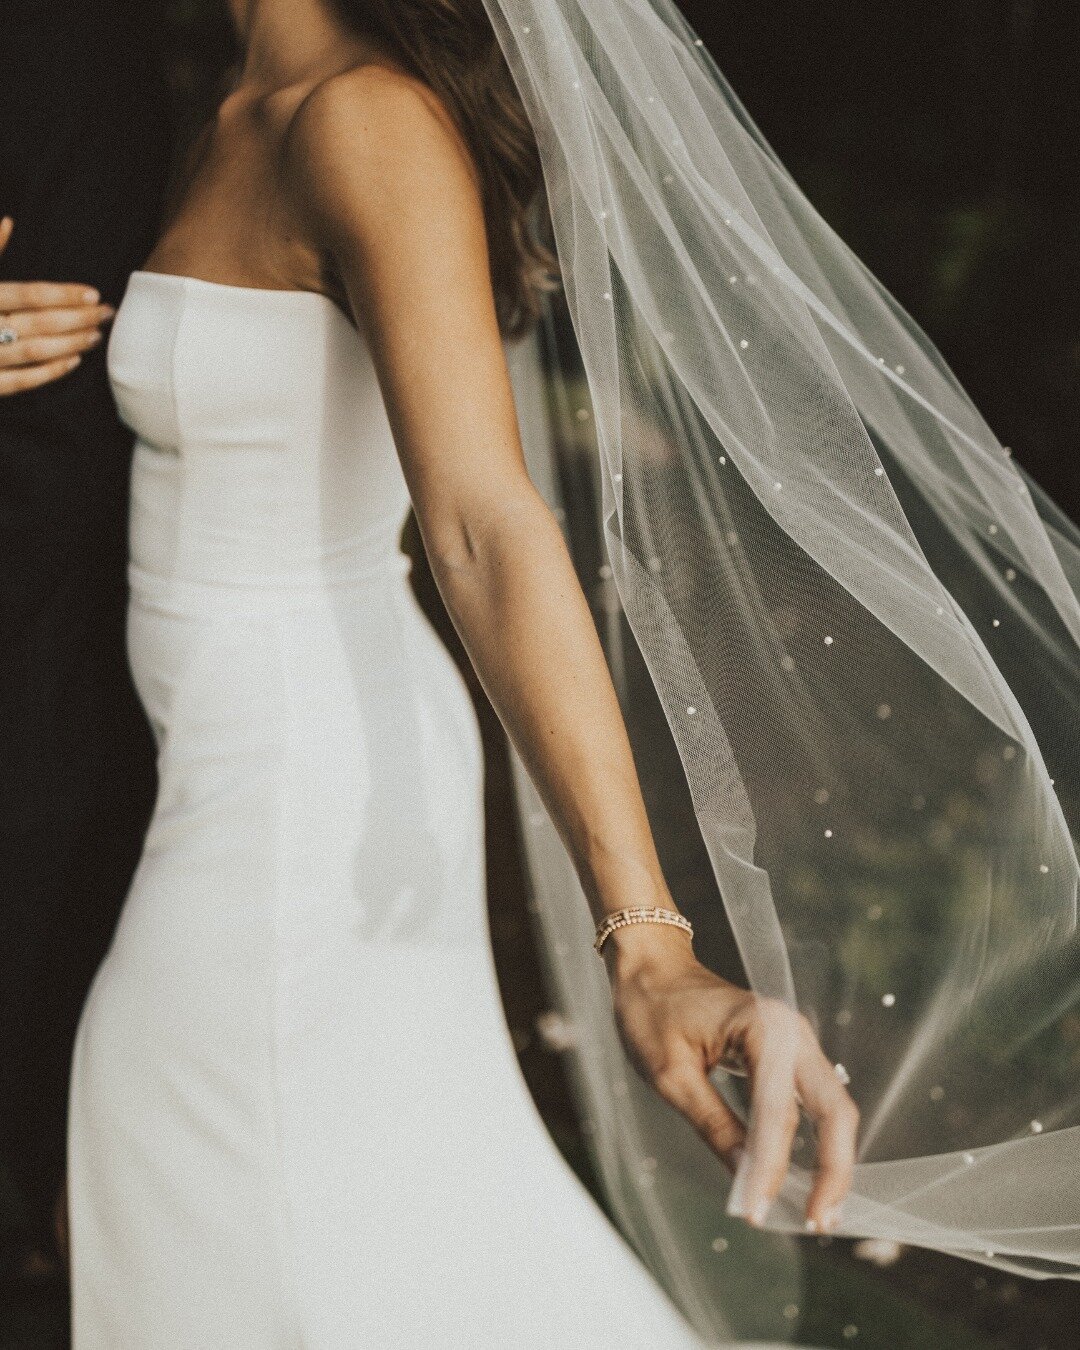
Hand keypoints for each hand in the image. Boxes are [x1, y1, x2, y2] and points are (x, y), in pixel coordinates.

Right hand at [0, 217, 115, 395]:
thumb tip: (8, 221)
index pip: (29, 294)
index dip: (63, 295)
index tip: (93, 293)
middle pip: (40, 322)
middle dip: (78, 318)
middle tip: (107, 314)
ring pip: (35, 351)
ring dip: (70, 343)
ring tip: (96, 335)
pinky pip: (21, 382)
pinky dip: (50, 372)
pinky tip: (74, 361)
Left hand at [605, 922, 857, 1232]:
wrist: (650, 965)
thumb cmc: (652, 1009)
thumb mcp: (670, 1073)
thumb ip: (713, 1124)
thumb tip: (746, 1179)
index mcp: (763, 1029)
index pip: (777, 1113)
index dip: (771, 1169)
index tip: (755, 1212)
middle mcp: (791, 1033)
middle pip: (834, 1109)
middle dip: (834, 1170)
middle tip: (818, 1223)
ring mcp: (794, 1042)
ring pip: (832, 1108)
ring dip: (831, 1160)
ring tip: (815, 1212)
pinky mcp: (787, 1054)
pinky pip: (813, 1103)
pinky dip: (815, 1142)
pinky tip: (804, 1177)